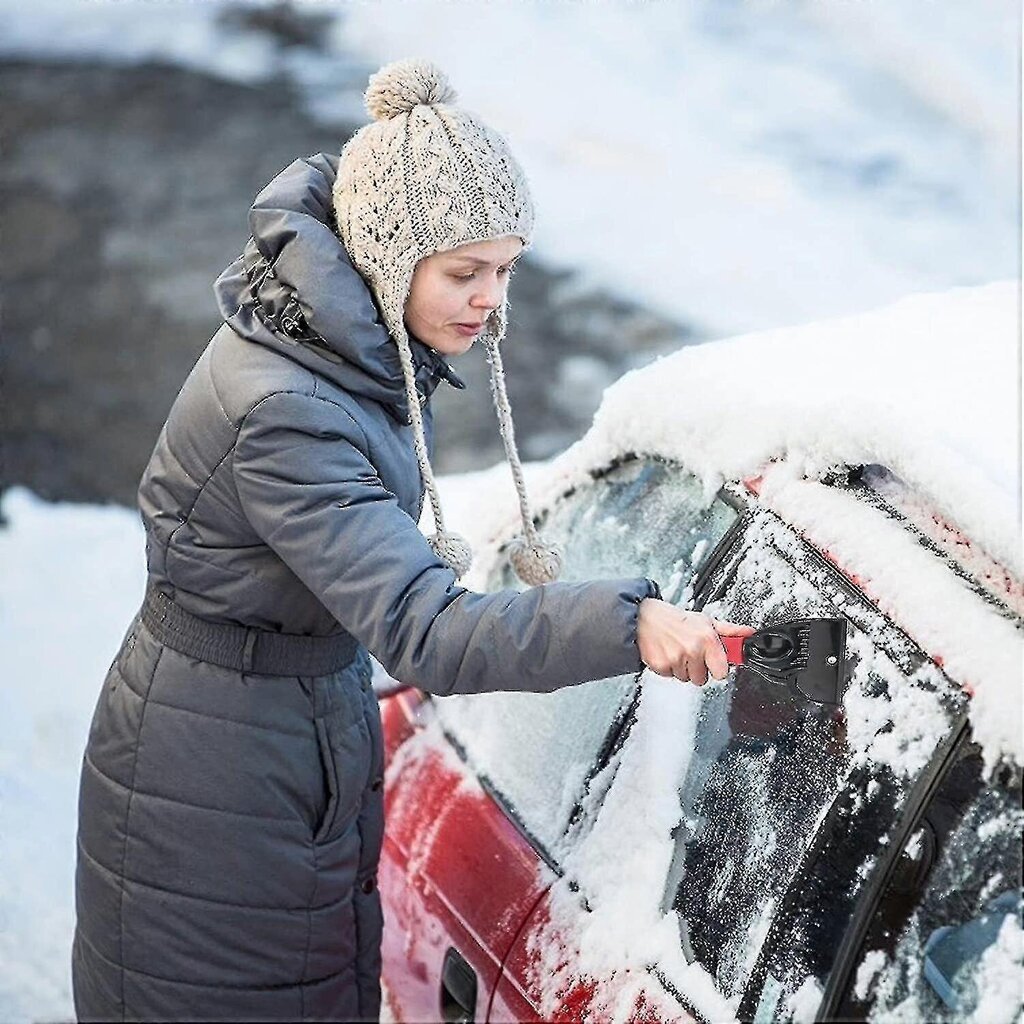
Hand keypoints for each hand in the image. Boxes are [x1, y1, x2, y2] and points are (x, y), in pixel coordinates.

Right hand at [637, 599, 755, 685]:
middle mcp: (693, 649)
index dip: (716, 667)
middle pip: (702, 679)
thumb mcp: (705, 622)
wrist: (644, 617)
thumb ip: (729, 631)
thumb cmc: (676, 620)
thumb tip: (749, 633)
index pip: (722, 672)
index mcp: (707, 638)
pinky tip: (667, 654)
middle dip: (698, 669)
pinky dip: (668, 668)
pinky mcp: (661, 666)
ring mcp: (676, 659)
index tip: (712, 661)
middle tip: (691, 653)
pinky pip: (670, 677)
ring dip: (682, 668)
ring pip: (686, 679)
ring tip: (677, 651)